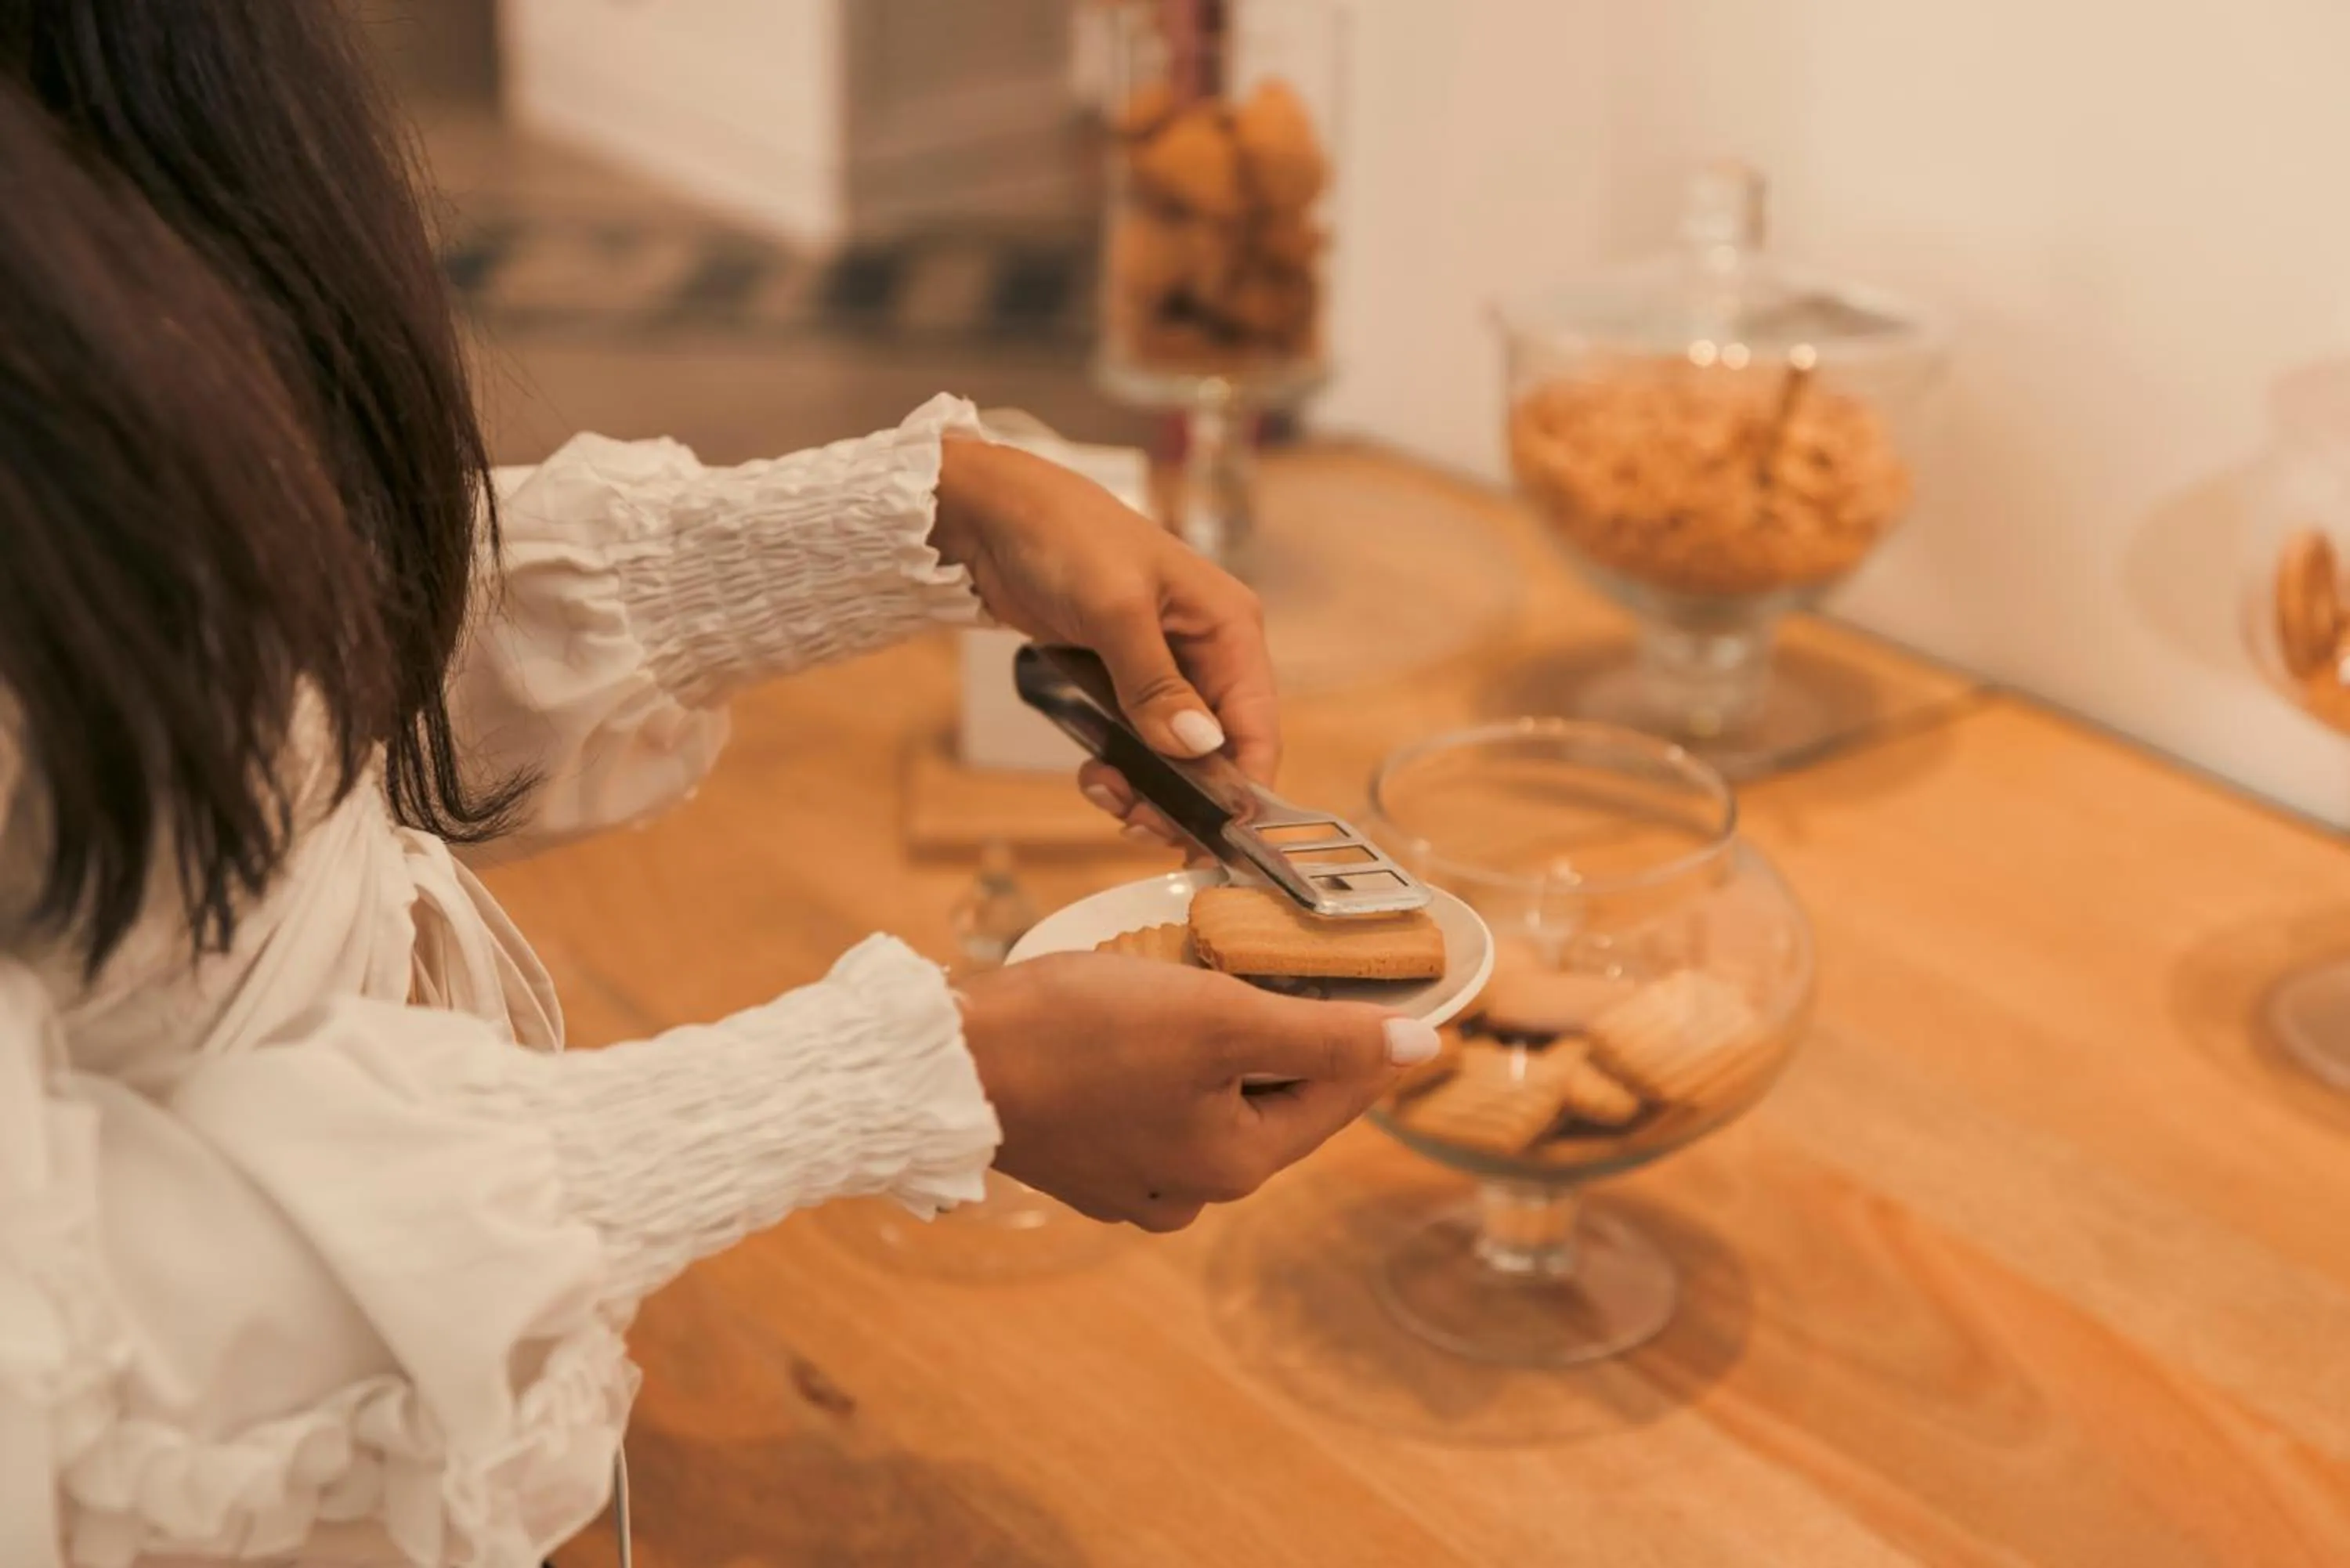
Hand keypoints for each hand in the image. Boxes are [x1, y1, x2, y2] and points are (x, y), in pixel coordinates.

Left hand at [932, 437, 1271, 847]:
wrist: (993, 514)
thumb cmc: (1062, 537)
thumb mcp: (1113, 608)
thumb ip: (1155, 683)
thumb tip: (1197, 747)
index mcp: (1229, 626)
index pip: (1258, 727)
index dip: (1241, 789)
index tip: (1203, 838)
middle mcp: (1209, 650)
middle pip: (1220, 751)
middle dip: (1182, 796)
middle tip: (1134, 822)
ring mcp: (1167, 666)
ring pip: (1179, 754)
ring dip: (1147, 787)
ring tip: (1104, 792)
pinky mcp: (1125, 677)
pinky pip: (1141, 741)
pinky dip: (1122, 767)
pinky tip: (1093, 771)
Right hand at [956, 953, 1440, 1230]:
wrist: (943, 1063)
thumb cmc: (1080, 1035)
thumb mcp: (1219, 1018)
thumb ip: (1325, 1037)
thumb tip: (1423, 1048)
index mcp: (1234, 1166)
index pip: (1335, 1092)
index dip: (1366, 1029)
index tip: (1384, 976)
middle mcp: (1188, 1191)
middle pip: (1270, 1096)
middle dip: (1282, 1030)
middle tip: (1286, 958)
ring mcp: (1129, 1181)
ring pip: (1209, 1097)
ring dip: (1219, 1041)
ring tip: (1210, 974)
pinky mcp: (1081, 1156)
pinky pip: (1150, 1101)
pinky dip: (1161, 1057)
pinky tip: (1143, 1012)